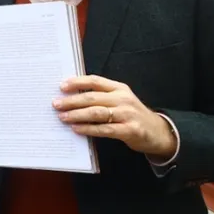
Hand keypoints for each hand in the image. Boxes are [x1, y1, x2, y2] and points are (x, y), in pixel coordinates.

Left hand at [54, 74, 176, 160]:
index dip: (77, 82)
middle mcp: (123, 99)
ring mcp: (127, 114)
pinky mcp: (130, 130)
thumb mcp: (120, 100)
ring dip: (77, 115)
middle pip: (92, 97)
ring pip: (97, 112)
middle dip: (71, 101)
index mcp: (119, 88)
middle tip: (56, 104)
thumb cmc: (131, 115)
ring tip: (62, 117)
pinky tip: (77, 129)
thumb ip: (101, 97)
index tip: (61, 86)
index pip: (95, 81)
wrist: (158, 131)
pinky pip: (105, 129)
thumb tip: (71, 97)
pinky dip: (88, 129)